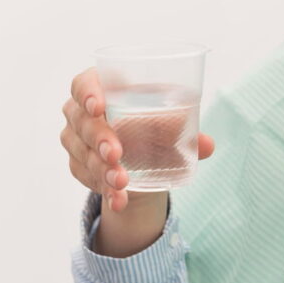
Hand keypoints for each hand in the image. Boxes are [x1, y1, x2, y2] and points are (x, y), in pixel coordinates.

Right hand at [60, 66, 215, 211]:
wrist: (147, 152)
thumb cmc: (156, 120)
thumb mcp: (170, 120)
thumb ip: (186, 130)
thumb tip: (207, 145)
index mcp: (104, 86)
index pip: (84, 83)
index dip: (87, 92)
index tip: (99, 107)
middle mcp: (82, 110)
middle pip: (82, 122)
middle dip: (99, 139)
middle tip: (116, 154)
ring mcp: (76, 138)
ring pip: (82, 153)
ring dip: (102, 169)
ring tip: (122, 182)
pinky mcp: (78, 164)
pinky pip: (86, 177)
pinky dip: (105, 189)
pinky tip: (119, 200)